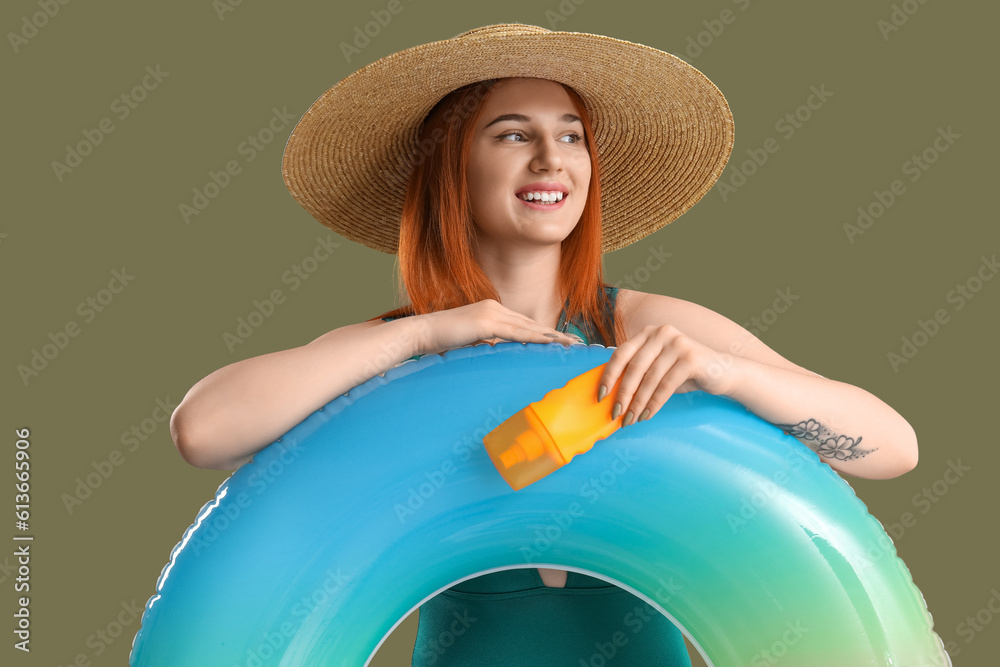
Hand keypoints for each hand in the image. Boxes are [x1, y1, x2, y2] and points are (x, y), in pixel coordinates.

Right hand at [413, 299, 581, 355]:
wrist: (421, 332)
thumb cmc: (441, 341)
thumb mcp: (470, 343)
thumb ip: (487, 345)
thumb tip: (499, 356)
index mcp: (492, 312)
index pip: (525, 324)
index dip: (546, 333)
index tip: (563, 342)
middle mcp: (495, 308)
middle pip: (532, 323)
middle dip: (556, 335)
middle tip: (577, 344)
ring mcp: (491, 312)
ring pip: (529, 327)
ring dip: (552, 337)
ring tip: (571, 346)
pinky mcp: (486, 322)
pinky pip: (516, 332)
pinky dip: (535, 338)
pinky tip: (550, 343)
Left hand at [597, 324, 738, 425]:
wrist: (722, 371)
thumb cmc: (684, 372)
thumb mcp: (657, 367)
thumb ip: (637, 372)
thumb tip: (610, 394)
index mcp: (648, 333)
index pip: (621, 354)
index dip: (608, 375)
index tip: (600, 396)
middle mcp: (661, 333)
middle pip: (634, 367)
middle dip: (623, 394)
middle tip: (616, 414)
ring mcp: (677, 343)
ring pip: (649, 379)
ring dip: (637, 403)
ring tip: (630, 419)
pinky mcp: (690, 358)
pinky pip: (666, 386)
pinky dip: (654, 404)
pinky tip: (647, 415)